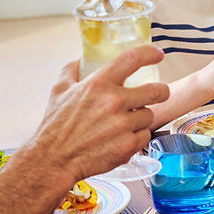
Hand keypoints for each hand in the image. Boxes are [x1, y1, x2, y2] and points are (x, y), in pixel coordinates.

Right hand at [30, 45, 167, 183]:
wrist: (53, 160)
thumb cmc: (55, 127)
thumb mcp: (59, 91)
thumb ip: (71, 71)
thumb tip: (80, 60)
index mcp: (98, 84)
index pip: (132, 59)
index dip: (150, 53)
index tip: (158, 54)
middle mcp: (113, 102)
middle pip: (156, 90)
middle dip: (161, 91)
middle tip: (158, 94)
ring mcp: (123, 125)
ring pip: (149, 115)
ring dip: (141, 119)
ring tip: (124, 124)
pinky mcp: (128, 145)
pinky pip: (144, 136)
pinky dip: (136, 137)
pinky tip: (121, 139)